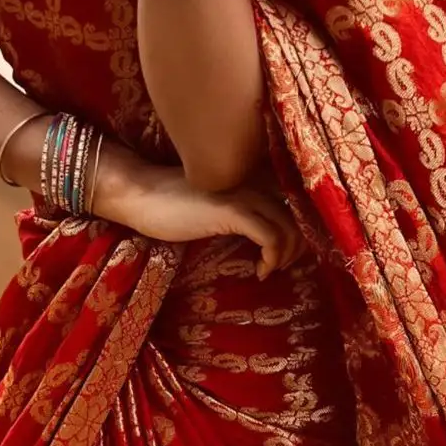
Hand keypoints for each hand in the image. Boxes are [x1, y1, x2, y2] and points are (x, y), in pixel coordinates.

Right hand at [92, 143, 303, 279]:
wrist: (144, 195)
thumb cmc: (177, 204)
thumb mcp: (220, 204)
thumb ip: (247, 208)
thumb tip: (272, 234)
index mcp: (255, 174)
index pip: (298, 198)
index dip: (302, 227)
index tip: (289, 250)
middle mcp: (256, 179)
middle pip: (300, 214)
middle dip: (298, 245)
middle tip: (281, 264)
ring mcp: (245, 193)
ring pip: (291, 227)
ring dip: (287, 255)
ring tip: (269, 268)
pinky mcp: (232, 210)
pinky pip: (271, 237)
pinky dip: (273, 258)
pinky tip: (261, 270)